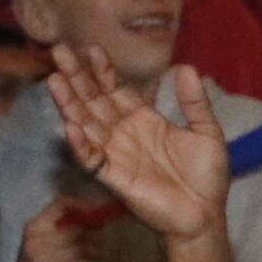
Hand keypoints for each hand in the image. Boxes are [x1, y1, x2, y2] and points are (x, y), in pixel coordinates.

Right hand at [47, 47, 229, 239]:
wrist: (206, 214)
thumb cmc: (207, 176)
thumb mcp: (207, 132)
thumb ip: (194, 103)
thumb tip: (187, 67)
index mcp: (144, 119)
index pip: (116, 89)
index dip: (103, 70)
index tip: (91, 48)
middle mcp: (124, 133)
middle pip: (94, 100)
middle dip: (77, 77)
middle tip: (59, 50)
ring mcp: (116, 153)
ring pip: (86, 123)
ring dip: (69, 103)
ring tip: (54, 79)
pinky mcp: (114, 177)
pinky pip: (92, 159)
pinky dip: (80, 144)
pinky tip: (70, 126)